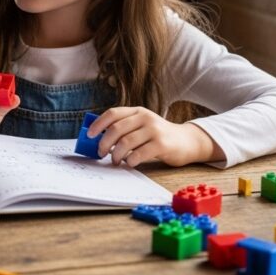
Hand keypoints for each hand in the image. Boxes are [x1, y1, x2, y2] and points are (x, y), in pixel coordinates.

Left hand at [86, 107, 220, 166]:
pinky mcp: (162, 144)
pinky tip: (129, 163)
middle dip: (104, 143)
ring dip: (116, 154)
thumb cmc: (158, 136)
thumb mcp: (142, 126)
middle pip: (116, 128)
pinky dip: (130, 160)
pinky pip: (139, 153)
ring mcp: (154, 130)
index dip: (98, 124)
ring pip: (126, 142)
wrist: (186, 141)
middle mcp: (145, 117)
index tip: (89, 135)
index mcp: (137, 111)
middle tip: (100, 153)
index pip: (113, 113)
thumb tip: (99, 140)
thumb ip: (124, 129)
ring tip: (115, 160)